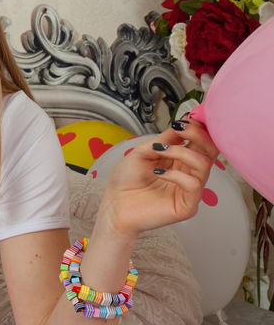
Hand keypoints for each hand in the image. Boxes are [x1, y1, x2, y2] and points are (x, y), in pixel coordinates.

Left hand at [98, 117, 218, 238]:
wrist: (115, 204)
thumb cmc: (127, 179)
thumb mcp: (144, 151)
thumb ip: (165, 139)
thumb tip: (183, 123)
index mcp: (181, 159)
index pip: (202, 141)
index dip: (200, 128)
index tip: (187, 118)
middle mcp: (189, 173)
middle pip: (210, 150)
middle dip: (197, 134)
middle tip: (180, 128)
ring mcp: (190, 190)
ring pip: (204, 164)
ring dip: (181, 152)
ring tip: (159, 151)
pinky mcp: (187, 206)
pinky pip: (194, 185)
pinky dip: (177, 174)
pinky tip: (159, 173)